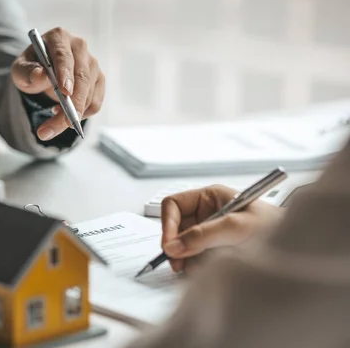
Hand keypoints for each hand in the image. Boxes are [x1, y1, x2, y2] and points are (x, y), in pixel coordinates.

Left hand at [11, 27, 104, 140]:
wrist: (42, 72)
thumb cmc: (31, 68)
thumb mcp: (20, 70)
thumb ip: (27, 72)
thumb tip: (40, 75)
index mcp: (58, 37)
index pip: (63, 55)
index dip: (65, 73)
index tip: (65, 91)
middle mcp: (79, 46)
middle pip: (81, 77)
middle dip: (73, 103)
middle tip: (62, 123)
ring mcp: (92, 62)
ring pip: (89, 93)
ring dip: (74, 114)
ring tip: (52, 124)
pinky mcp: (99, 79)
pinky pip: (95, 102)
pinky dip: (82, 114)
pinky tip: (64, 114)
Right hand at [160, 185, 283, 273]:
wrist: (297, 246)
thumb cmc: (274, 227)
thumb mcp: (236, 227)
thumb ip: (203, 235)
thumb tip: (173, 245)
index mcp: (209, 197)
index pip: (173, 205)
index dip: (167, 223)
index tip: (169, 245)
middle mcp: (206, 213)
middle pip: (175, 228)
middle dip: (176, 246)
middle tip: (179, 263)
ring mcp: (208, 233)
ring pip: (182, 246)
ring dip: (187, 259)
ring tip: (202, 267)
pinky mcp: (212, 251)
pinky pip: (193, 259)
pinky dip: (196, 267)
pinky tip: (210, 269)